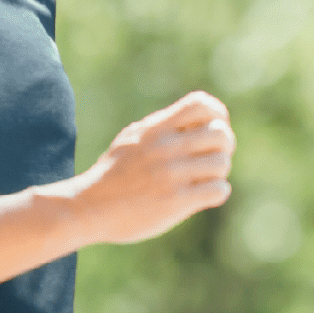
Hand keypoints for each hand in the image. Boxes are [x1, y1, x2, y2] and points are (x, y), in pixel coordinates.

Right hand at [74, 91, 234, 244]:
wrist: (89, 208)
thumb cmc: (111, 175)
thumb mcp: (131, 139)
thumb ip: (161, 128)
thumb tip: (193, 120)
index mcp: (155, 129)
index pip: (201, 104)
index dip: (217, 115)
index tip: (211, 130)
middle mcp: (165, 147)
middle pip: (220, 133)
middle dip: (224, 147)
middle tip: (212, 159)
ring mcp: (171, 174)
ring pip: (222, 163)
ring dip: (219, 173)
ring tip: (204, 180)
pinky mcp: (176, 201)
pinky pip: (218, 190)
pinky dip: (218, 193)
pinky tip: (204, 196)